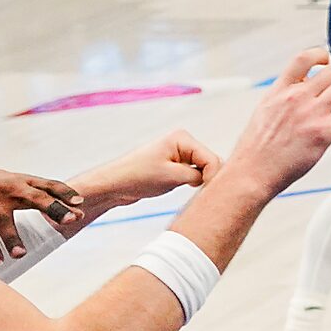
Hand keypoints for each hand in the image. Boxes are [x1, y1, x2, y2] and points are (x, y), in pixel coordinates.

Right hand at [0, 163, 83, 263]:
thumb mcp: (19, 184)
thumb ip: (43, 197)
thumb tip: (77, 213)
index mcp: (24, 182)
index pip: (49, 185)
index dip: (65, 193)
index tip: (81, 203)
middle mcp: (11, 188)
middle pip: (36, 198)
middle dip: (54, 208)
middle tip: (71, 220)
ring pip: (4, 220)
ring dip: (11, 238)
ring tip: (20, 254)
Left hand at [76, 130, 225, 213]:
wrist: (115, 184)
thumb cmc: (137, 176)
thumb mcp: (173, 176)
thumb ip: (199, 175)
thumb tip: (215, 179)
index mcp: (183, 138)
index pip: (212, 158)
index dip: (213, 176)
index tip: (205, 191)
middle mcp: (183, 142)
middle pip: (211, 162)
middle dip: (208, 177)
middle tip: (199, 192)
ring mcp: (180, 153)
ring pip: (204, 169)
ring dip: (200, 181)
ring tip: (189, 190)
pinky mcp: (176, 164)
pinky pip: (195, 173)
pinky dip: (194, 183)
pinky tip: (185, 189)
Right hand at [227, 49, 330, 193]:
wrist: (252, 172)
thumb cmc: (256, 150)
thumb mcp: (264, 111)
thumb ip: (283, 98)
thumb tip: (300, 90)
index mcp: (279, 91)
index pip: (303, 58)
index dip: (321, 55)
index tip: (327, 64)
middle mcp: (296, 97)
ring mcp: (310, 113)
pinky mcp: (322, 133)